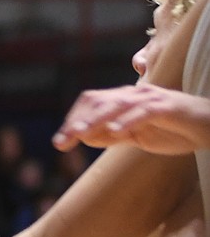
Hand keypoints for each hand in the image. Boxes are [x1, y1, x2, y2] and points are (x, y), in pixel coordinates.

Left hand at [54, 84, 209, 154]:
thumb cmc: (175, 130)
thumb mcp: (139, 137)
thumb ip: (115, 136)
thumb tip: (86, 138)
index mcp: (125, 100)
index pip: (92, 102)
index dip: (74, 118)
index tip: (61, 140)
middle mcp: (135, 94)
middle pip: (99, 101)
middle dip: (78, 121)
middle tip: (62, 142)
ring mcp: (151, 98)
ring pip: (118, 104)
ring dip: (97, 119)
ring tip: (80, 134)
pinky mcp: (168, 106)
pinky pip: (144, 111)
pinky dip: (128, 120)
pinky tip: (115, 132)